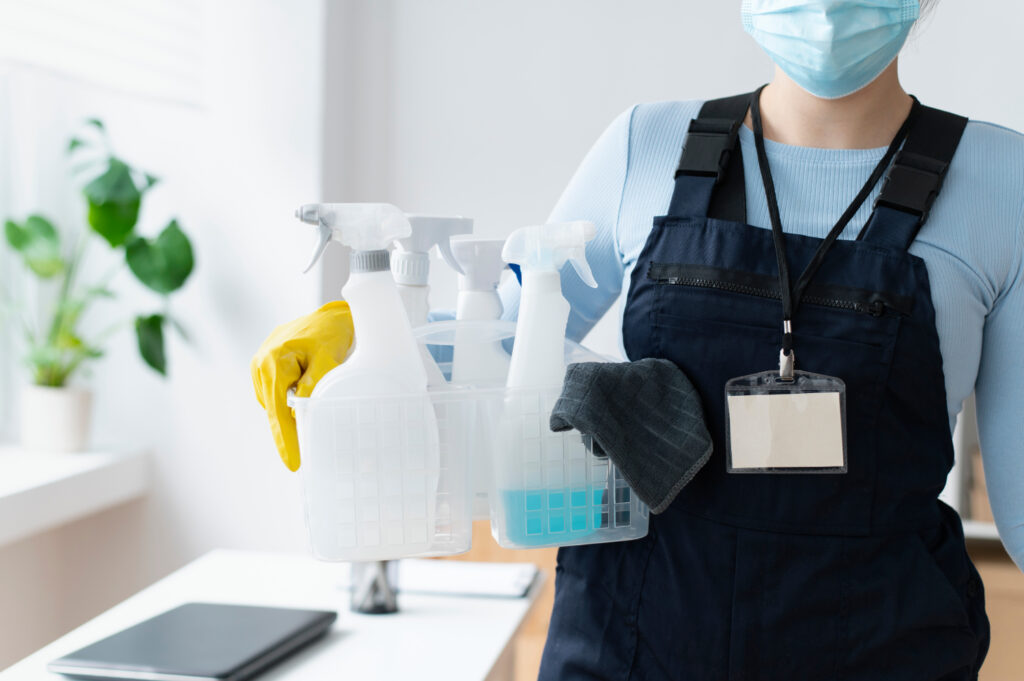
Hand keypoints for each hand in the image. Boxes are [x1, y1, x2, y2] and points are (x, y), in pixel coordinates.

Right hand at [251, 300, 353, 469]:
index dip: (285, 438)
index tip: (293, 462)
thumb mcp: (327, 359)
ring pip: (272, 404)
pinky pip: (273, 394)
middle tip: (296, 461)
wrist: (328, 316)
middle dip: (285, 434)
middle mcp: (261, 364)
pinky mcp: (263, 367)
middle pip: (272, 410)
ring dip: (286, 414)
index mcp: (274, 361)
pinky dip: (285, 403)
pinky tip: (299, 399)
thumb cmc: (330, 334)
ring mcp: (259, 365)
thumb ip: (314, 384)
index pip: (279, 409)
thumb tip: (301, 411)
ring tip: (308, 407)